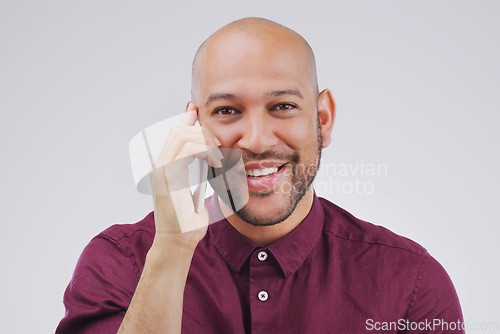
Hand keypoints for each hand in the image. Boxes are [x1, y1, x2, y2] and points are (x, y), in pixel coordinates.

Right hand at [148, 102, 222, 248]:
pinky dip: (202, 150)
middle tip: (219, 145)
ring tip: (217, 156)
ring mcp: (160, 169)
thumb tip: (210, 158)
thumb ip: (200, 173)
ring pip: (181, 136)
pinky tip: (213, 161)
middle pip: (178, 131)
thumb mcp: (198, 190)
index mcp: (164, 166)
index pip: (174, 134)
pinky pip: (185, 149)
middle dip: (201, 131)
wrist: (179, 240)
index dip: (186, 119)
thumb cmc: (190, 220)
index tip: (197, 109)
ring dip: (204, 140)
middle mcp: (158, 165)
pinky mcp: (167, 175)